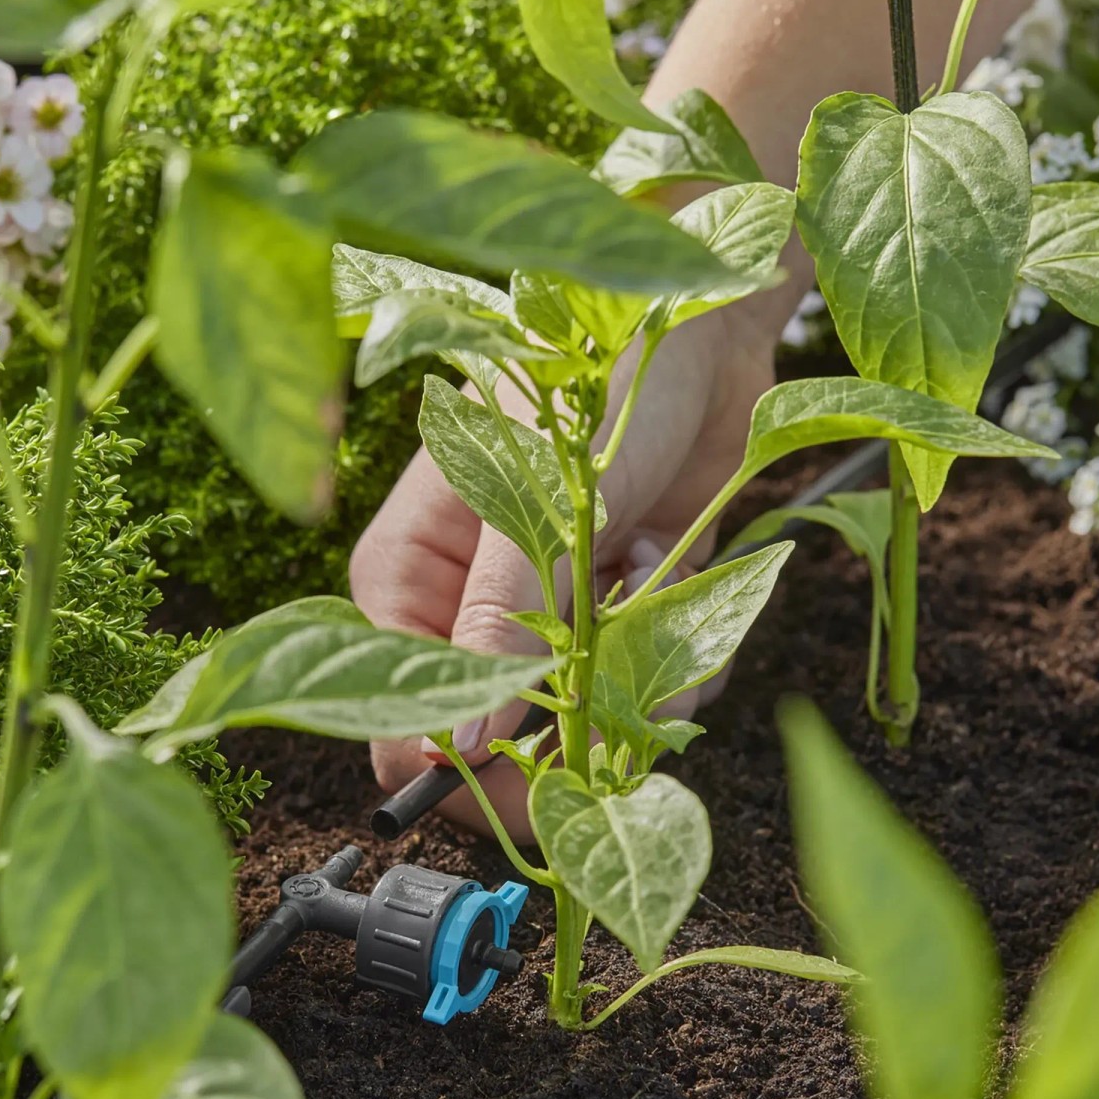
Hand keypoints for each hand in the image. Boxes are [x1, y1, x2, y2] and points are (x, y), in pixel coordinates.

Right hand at [349, 303, 777, 841]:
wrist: (699, 329)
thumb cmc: (590, 381)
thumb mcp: (536, 506)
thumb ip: (497, 625)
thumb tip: (459, 745)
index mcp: (404, 580)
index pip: (399, 722)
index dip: (464, 767)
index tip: (542, 769)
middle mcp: (460, 611)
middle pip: (490, 741)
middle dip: (567, 727)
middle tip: (618, 676)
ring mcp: (536, 619)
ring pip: (575, 727)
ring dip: (629, 678)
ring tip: (643, 575)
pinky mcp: (606, 618)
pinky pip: (634, 691)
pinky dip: (669, 654)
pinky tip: (662, 562)